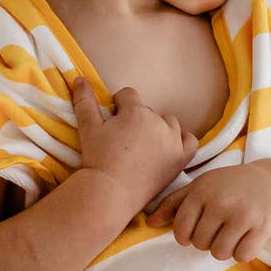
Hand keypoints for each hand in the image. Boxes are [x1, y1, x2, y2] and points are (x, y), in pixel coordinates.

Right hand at [71, 80, 197, 208]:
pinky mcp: (180, 159)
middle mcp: (159, 123)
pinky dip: (182, 141)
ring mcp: (172, 141)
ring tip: (142, 144)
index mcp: (137, 111)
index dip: (118, 106)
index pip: (129, 95)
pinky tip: (168, 146)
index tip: (112, 120)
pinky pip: (190, 141)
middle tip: (123, 139)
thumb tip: (79, 78)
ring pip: (169, 123)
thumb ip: (85, 101)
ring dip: (158, 128)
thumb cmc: (98, 159)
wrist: (111, 192)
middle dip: (136, 119)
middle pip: (148, 110)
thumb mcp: (88, 128)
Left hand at [144, 161, 270, 262]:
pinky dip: (242, 253)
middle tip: (220, 229)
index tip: (197, 230)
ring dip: (224, 249)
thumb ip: (174, 204)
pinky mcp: (262, 227)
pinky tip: (247, 238)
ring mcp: (243, 215)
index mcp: (202, 191)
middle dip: (208, 241)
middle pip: (200, 244)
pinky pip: (241, 256)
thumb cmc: (229, 186)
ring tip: (232, 234)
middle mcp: (221, 202)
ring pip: (220, 253)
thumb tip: (150, 223)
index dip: (187, 237)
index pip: (182, 231)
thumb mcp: (201, 187)